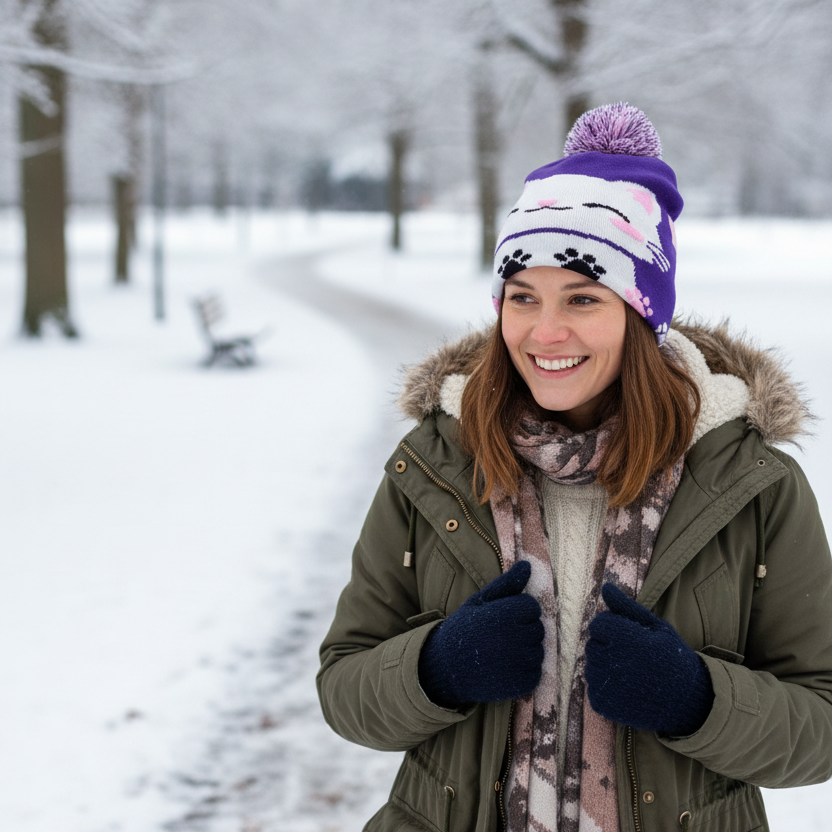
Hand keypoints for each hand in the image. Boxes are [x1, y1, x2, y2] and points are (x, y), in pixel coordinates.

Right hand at [418, 561, 543, 708]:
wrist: (446, 666)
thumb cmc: (464, 628)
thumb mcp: (480, 601)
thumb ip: (507, 584)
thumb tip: (528, 565)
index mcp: (506, 614)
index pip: (532, 607)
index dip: (518, 611)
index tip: (501, 618)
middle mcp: (516, 637)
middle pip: (538, 628)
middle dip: (523, 630)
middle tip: (499, 636)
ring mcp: (520, 662)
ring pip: (538, 650)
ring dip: (525, 651)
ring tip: (501, 652)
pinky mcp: (522, 683)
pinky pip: (535, 672)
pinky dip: (524, 671)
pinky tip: (505, 668)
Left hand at [585, 583, 713, 735]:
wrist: (686, 701)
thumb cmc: (672, 659)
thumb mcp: (656, 628)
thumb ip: (627, 607)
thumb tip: (605, 587)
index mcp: (626, 639)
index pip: (598, 624)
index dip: (612, 628)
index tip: (628, 637)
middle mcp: (612, 661)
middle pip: (592, 644)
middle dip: (608, 646)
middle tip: (632, 656)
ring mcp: (606, 685)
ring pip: (590, 665)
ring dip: (605, 666)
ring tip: (630, 673)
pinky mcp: (602, 704)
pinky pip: (592, 686)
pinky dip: (605, 687)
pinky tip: (626, 688)